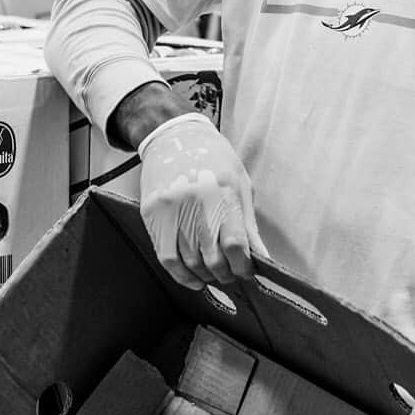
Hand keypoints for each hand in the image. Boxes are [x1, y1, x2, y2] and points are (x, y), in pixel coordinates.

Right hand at [138, 113, 267, 290]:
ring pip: (189, 261)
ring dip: (205, 276)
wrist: (174, 136)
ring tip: (215, 277)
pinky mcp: (152, 214)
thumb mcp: (240, 183)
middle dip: (226, 274)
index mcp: (222, 191)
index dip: (243, 266)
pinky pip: (166, 257)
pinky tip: (193, 278)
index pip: (234, 243)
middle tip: (232, 276)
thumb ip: (249, 224)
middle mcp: (195, 201)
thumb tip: (261, 258)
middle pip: (212, 257)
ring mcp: (170, 208)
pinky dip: (181, 275)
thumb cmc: (213, 157)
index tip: (247, 272)